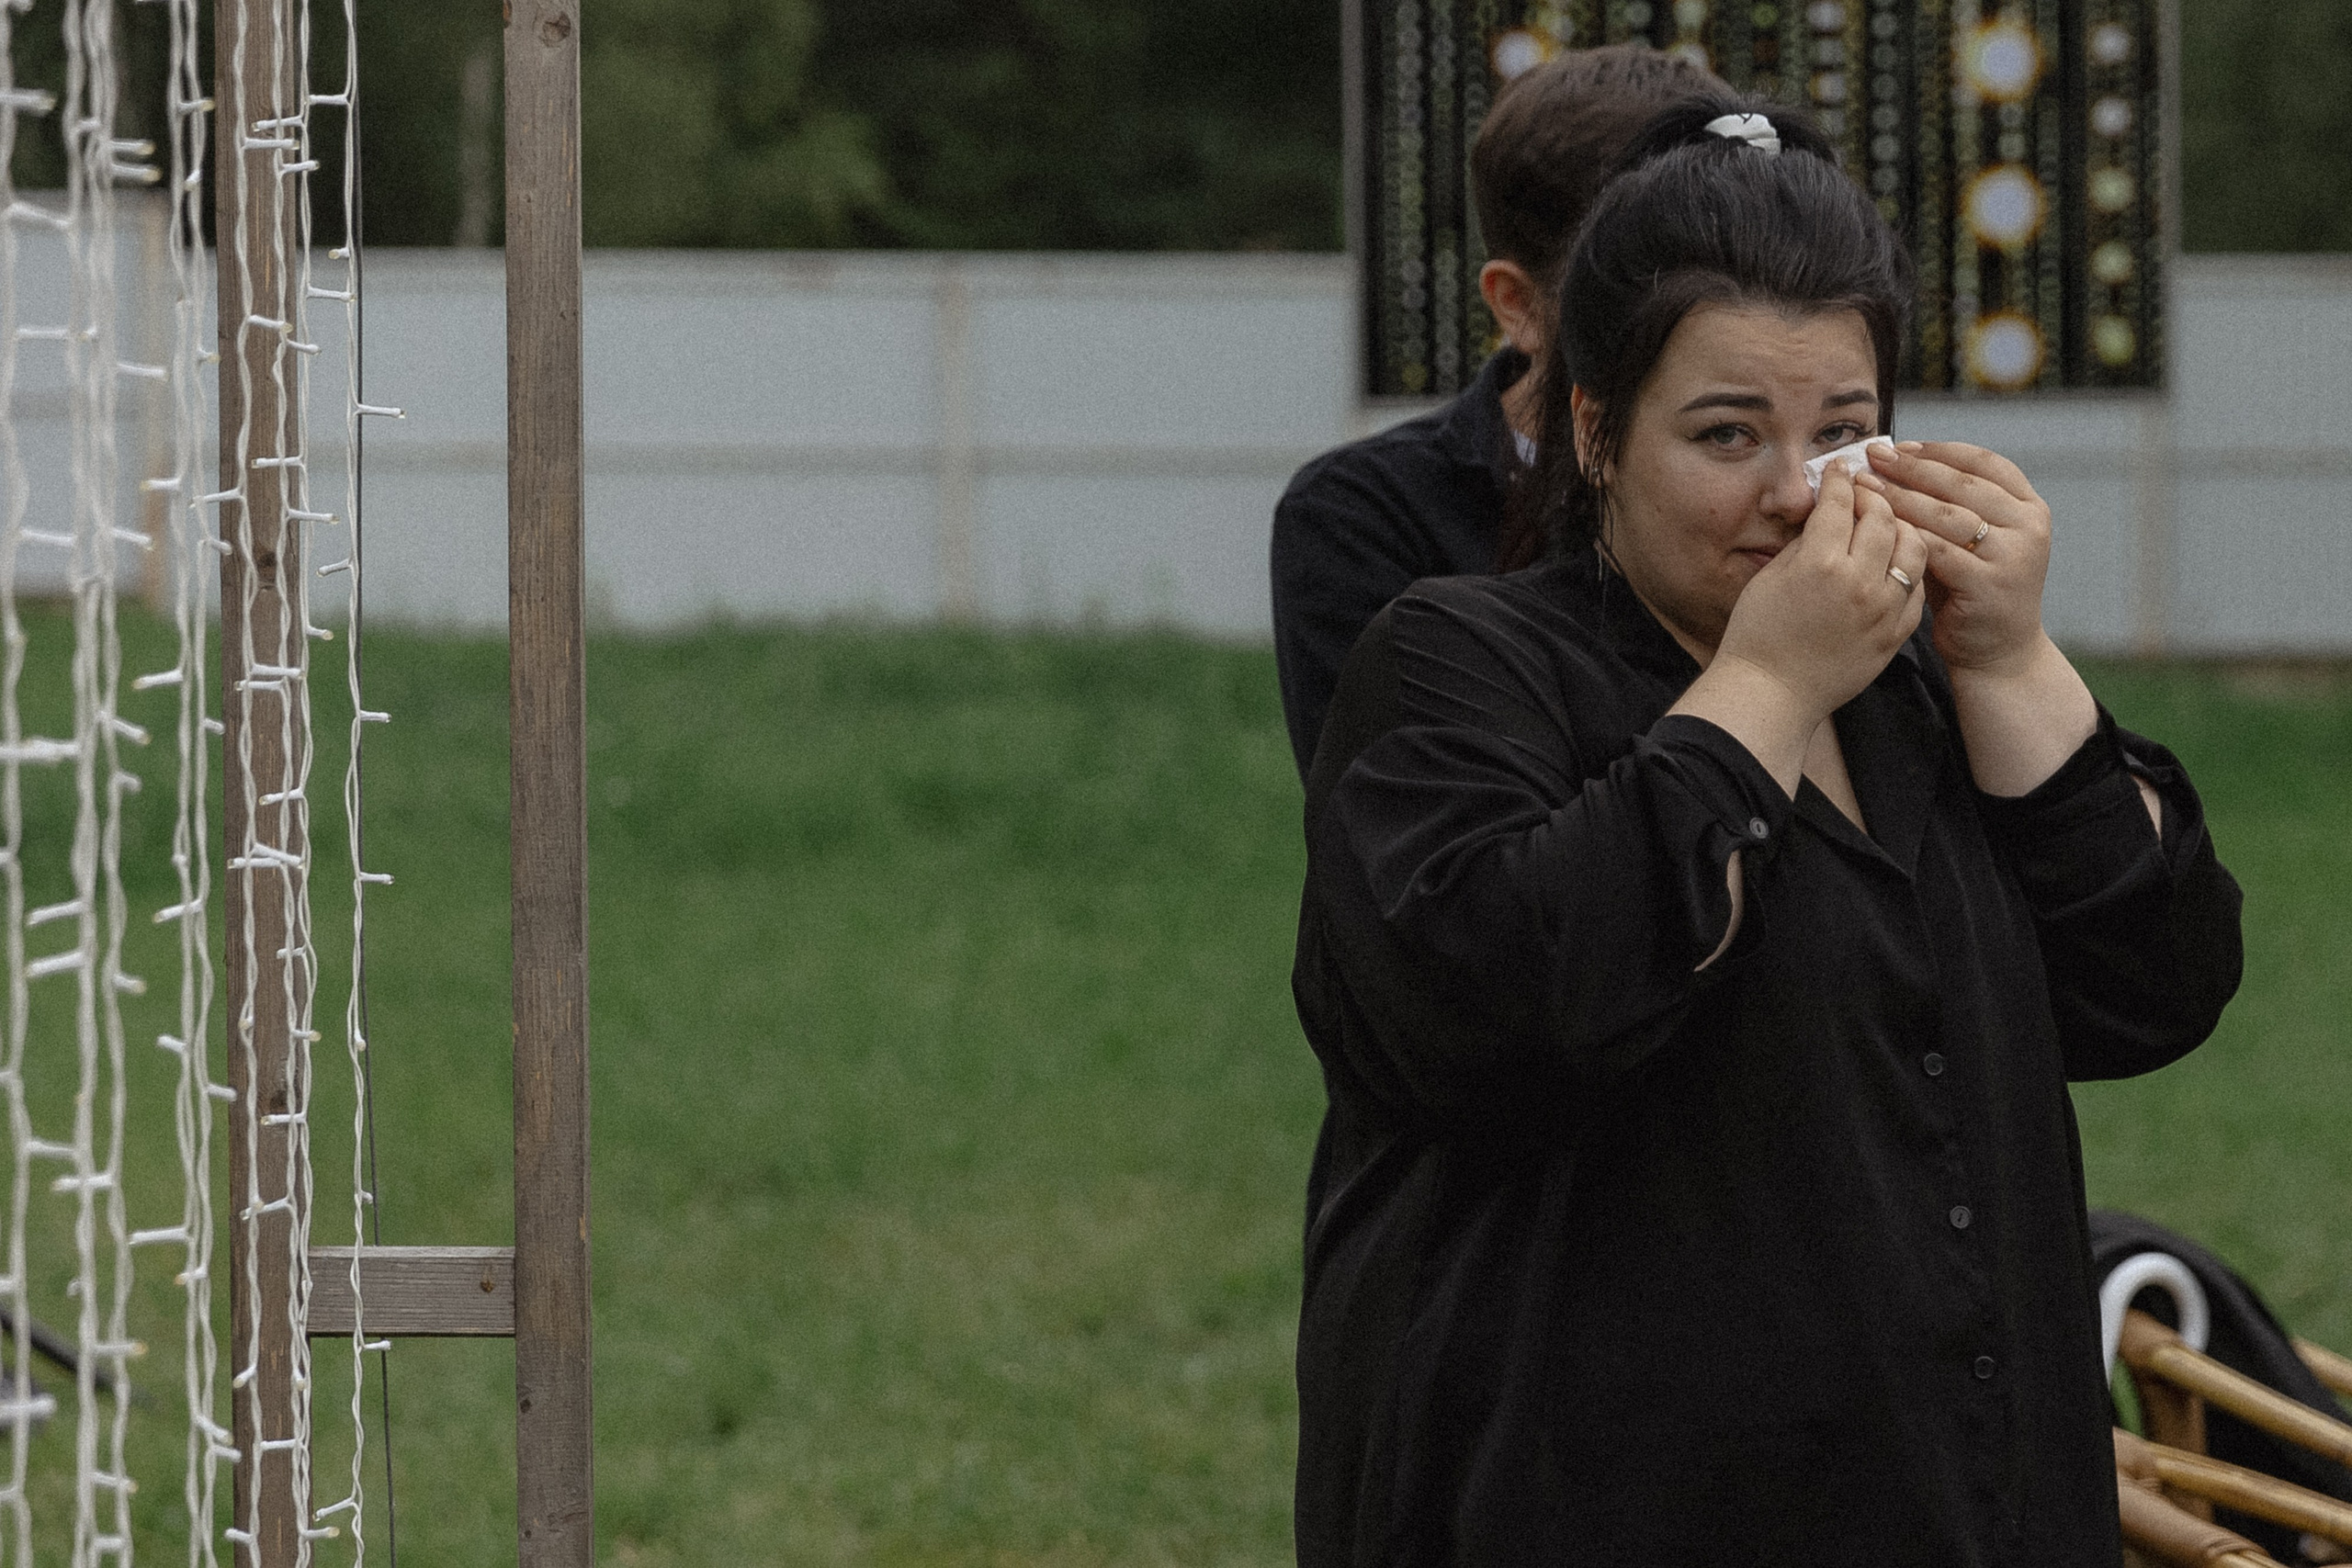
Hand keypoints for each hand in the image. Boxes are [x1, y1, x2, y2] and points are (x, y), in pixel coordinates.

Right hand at [1671, 465, 1926, 796]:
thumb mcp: (1771, 577)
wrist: (1770, 693)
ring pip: (1912, 547)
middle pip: (1883, 517)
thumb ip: (1805, 541)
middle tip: (1865, 491)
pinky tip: (1894, 563)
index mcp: (1819, 563)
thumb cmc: (1757, 636)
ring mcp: (1882, 610)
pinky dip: (1908, 568)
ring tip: (1887, 525)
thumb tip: (1828, 513)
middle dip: (1874, 496)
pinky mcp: (1896, 634)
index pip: (1840, 502)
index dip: (1840, 479)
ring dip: (1901, 528)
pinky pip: (1916, 587)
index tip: (1841, 469)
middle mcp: (1858, 582)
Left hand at [1864, 441, 2049, 675]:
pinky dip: (1905, 536)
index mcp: (2029, 506)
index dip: (1938, 451)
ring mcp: (2013, 555)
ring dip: (1901, 497)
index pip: (1984, 462)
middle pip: (1962, 484)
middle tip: (1872, 457)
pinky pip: (1938, 551)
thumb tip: (1893, 463)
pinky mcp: (1989, 584)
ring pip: (1947, 515)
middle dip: (1912, 468)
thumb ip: (1945, 505)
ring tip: (1864, 487)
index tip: (1899, 446)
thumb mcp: (1968, 540)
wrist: (1997, 652)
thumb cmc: (1970, 590)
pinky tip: (1876, 528)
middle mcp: (2029, 525)